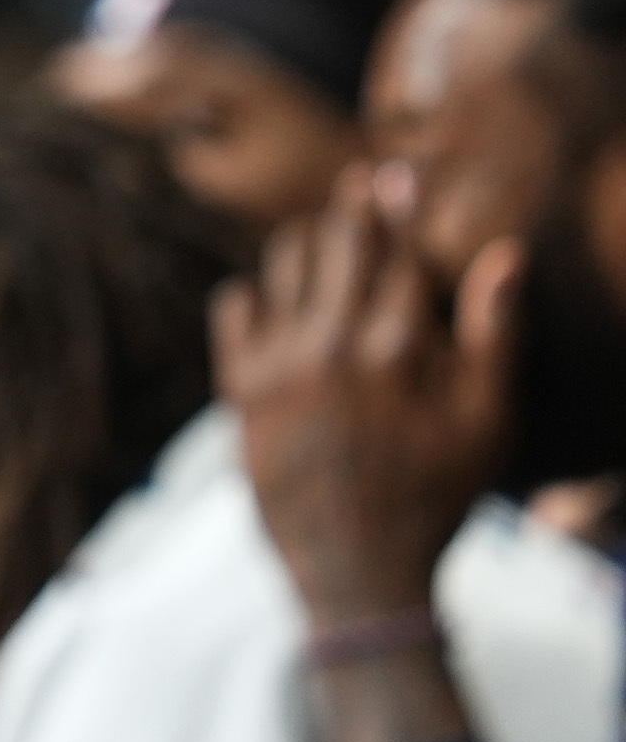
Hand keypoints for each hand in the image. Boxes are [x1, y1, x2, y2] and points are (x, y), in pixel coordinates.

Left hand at [219, 190, 510, 626]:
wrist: (356, 567)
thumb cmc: (436, 495)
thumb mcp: (487, 422)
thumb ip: (494, 333)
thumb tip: (505, 252)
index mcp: (401, 346)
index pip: (396, 249)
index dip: (397, 205)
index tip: (397, 174)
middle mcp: (333, 343)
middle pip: (337, 242)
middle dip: (351, 206)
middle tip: (360, 183)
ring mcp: (279, 362)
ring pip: (283, 264)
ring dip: (306, 243)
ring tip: (326, 239)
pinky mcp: (238, 387)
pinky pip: (234, 306)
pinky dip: (255, 291)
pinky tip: (276, 297)